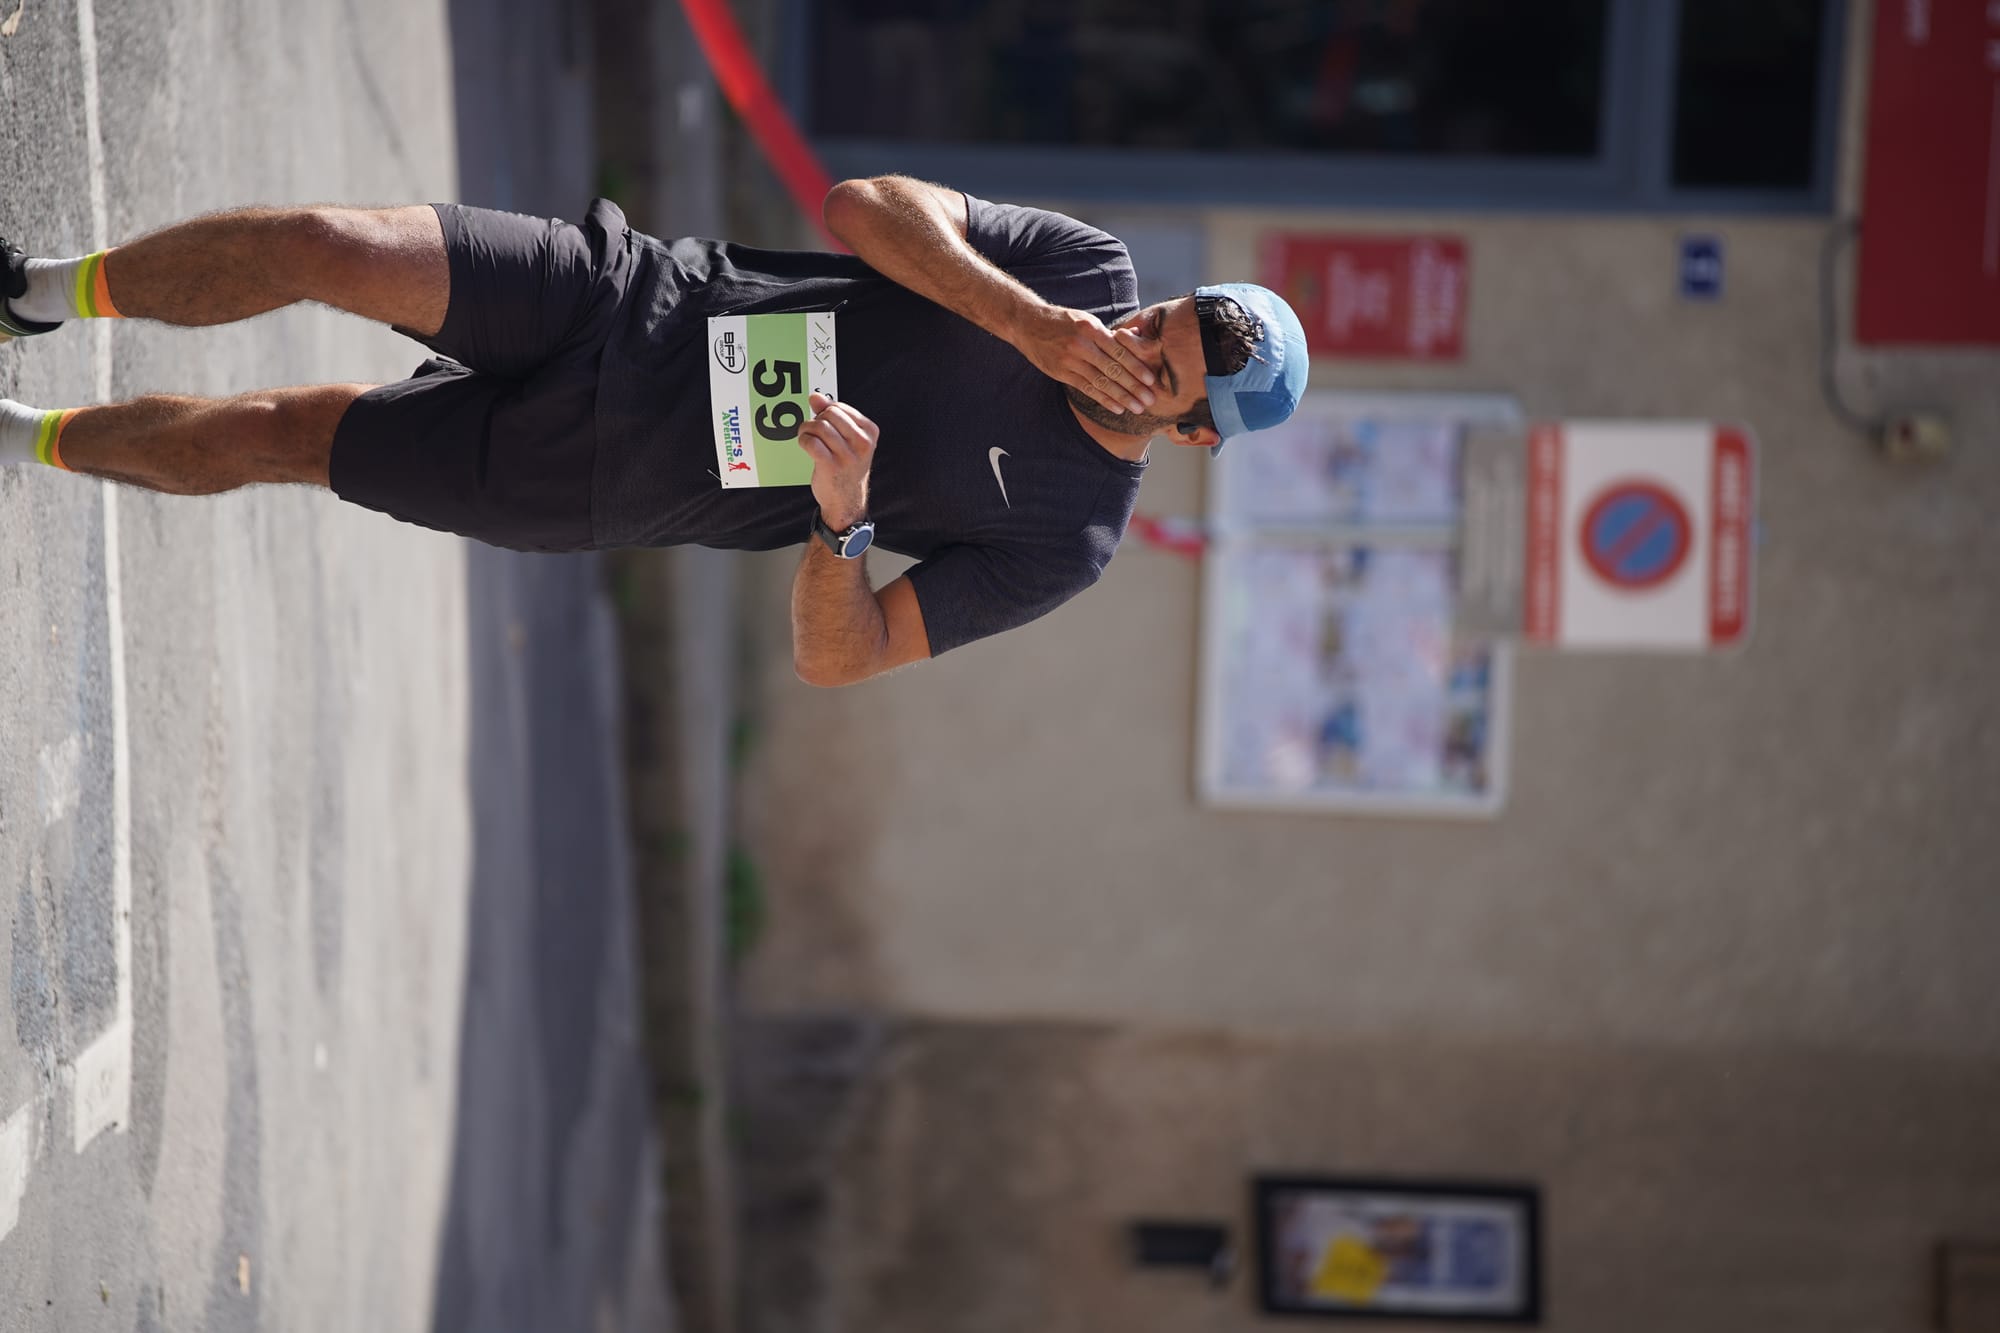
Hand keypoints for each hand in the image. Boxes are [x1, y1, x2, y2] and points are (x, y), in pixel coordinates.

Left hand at [798, 392, 876, 530]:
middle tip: (814, 432)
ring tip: (808, 439)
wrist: (847, 500)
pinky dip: (803, 441)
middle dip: (816, 420)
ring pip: (819, 427)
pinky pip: (810, 442)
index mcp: (869, 432)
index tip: (824, 425)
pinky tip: (806, 446)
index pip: (839, 408)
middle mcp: (862, 443)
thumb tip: (814, 396)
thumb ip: (831, 415)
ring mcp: (847, 456)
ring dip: (807, 430)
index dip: (825, 413)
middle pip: (828, 415)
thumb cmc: (846, 466)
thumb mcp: (847, 439)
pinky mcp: (831, 466)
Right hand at [1011, 305, 1156, 415]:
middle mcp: (1081, 345)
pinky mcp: (1061, 373)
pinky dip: (1104, 399)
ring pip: (1101, 383)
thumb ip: (1107, 334)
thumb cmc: (1062, 321)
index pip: (1119, 352)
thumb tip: (1135, 341)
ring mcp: (1070, 361)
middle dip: (1134, 387)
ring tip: (1137, 408)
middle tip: (1150, 400)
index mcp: (1091, 329)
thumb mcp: (1085, 319)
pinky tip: (1117, 408)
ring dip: (1122, 398)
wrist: (1027, 324)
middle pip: (1113, 370)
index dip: (1136, 367)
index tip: (1151, 380)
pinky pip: (1087, 389)